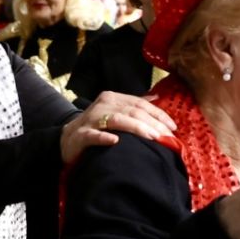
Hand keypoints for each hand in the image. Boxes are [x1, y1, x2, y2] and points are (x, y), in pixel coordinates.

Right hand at [58, 91, 177, 164]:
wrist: (66, 139)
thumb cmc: (95, 126)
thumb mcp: (114, 111)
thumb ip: (134, 105)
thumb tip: (157, 97)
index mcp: (113, 98)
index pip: (140, 104)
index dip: (158, 114)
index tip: (173, 127)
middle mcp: (102, 105)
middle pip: (132, 111)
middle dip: (152, 123)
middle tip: (167, 136)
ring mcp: (91, 119)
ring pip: (117, 121)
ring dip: (136, 128)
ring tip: (153, 137)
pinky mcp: (80, 135)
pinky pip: (93, 136)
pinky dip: (104, 138)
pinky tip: (116, 142)